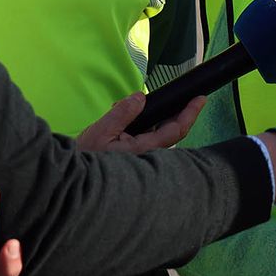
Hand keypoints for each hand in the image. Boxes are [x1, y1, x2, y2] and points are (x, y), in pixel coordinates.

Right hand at [76, 91, 205, 152]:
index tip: (200, 99)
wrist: (74, 179)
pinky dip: (142, 124)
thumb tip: (140, 97)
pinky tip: (123, 118)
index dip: (190, 114)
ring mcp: (143, 157)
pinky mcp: (136, 157)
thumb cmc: (87, 158)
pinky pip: (146, 137)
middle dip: (172, 112)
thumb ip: (122, 113)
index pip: (175, 130)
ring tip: (125, 108)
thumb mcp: (101, 131)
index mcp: (143, 150)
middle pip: (171, 131)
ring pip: (158, 133)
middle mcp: (148, 156)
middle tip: (172, 96)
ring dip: (152, 116)